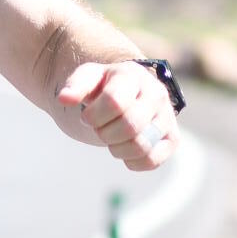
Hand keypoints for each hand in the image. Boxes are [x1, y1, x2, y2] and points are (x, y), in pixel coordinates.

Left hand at [60, 59, 177, 171]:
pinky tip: (125, 150)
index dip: (94, 116)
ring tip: (112, 138)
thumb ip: (75, 86)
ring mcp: (167, 117)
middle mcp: (156, 94)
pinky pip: (152, 161)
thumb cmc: (104, 87)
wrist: (128, 92)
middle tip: (99, 128)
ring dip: (117, 148)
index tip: (87, 116)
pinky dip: (133, 162)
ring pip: (141, 146)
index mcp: (133, 76)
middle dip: (104, 133)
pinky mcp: (172, 139)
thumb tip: (64, 98)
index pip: (114, 101)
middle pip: (129, 126)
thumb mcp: (87, 79)